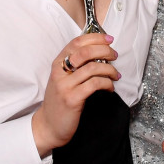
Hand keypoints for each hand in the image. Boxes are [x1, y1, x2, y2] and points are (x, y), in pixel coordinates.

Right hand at [31, 33, 119, 157]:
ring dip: (109, 69)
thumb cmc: (60, 100)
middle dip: (105, 51)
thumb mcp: (63, 78)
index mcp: (58, 63)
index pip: (77, 42)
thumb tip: (100, 51)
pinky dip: (107, 83)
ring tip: (115, 75)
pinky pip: (94, 84)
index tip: (109, 39)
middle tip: (114, 56)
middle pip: (85, 52)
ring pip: (92, 68)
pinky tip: (109, 88)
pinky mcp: (72, 99)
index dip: (95, 38)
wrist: (48, 126)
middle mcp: (59, 71)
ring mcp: (65, 85)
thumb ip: (76, 64)